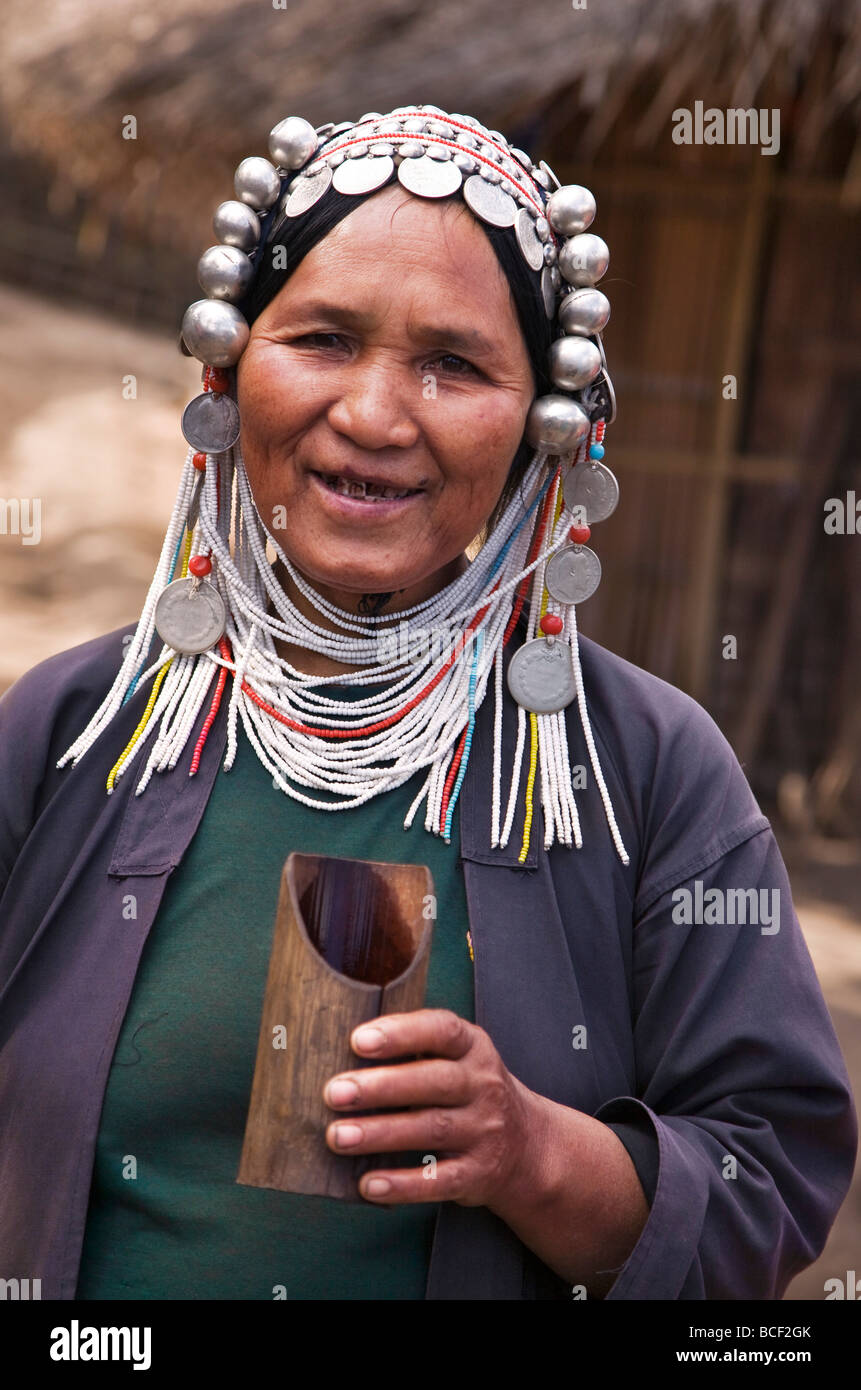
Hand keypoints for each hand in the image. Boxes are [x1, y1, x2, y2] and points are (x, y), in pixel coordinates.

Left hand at [322, 1008, 546, 1208]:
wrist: (526, 1145)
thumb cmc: (468, 1091)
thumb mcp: (458, 1058)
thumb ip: (415, 1048)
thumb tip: (340, 1050)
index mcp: (474, 1048)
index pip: (442, 1031)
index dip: (401, 1033)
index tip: (358, 1040)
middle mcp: (483, 1086)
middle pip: (434, 1082)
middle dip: (381, 1087)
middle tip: (335, 1093)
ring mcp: (484, 1131)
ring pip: (432, 1129)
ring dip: (381, 1133)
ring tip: (338, 1136)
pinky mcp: (478, 1174)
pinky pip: (439, 1180)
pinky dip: (403, 1184)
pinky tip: (369, 1184)